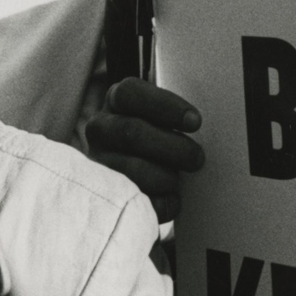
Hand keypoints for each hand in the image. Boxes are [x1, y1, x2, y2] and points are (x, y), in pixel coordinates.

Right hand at [85, 79, 204, 221]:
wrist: (132, 177)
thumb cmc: (154, 141)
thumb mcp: (158, 117)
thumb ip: (171, 115)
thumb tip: (195, 123)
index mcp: (115, 102)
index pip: (131, 93)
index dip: (165, 106)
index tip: (194, 122)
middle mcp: (100, 129)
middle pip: (133, 132)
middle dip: (173, 147)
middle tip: (196, 158)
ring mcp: (99, 162)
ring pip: (134, 171)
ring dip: (166, 178)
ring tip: (177, 180)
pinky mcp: (106, 194)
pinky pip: (139, 201)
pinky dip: (163, 203)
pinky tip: (169, 198)